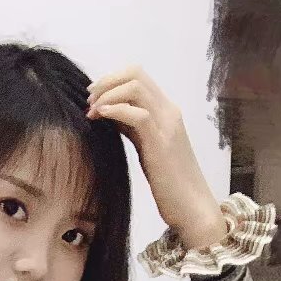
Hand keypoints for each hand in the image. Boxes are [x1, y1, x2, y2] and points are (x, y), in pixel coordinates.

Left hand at [86, 64, 227, 246]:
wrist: (193, 208)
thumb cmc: (170, 184)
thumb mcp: (148, 149)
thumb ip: (133, 128)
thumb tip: (110, 113)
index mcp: (166, 111)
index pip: (138, 76)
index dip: (111, 80)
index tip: (93, 98)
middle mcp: (169, 111)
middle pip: (135, 73)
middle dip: (105, 81)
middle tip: (88, 102)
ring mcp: (167, 124)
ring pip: (135, 86)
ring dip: (107, 94)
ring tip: (91, 111)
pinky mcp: (161, 142)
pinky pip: (137, 113)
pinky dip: (114, 109)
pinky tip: (100, 117)